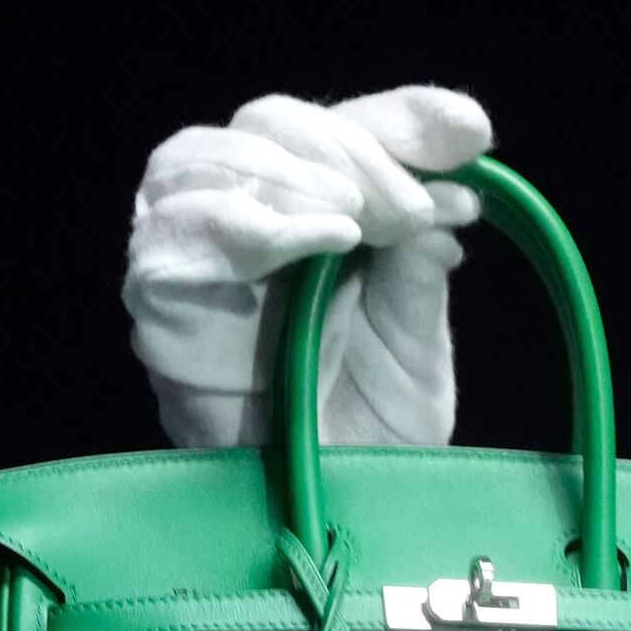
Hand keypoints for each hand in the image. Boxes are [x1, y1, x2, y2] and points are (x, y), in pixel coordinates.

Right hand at [121, 86, 493, 448]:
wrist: (341, 513)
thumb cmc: (375, 425)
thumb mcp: (419, 337)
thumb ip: (419, 260)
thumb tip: (452, 187)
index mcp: (315, 210)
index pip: (339, 128)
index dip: (401, 116)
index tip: (470, 132)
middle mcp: (244, 219)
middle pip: (265, 125)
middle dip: (350, 149)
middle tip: (414, 206)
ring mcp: (192, 262)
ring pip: (196, 160)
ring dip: (288, 172)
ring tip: (356, 219)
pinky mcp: (160, 314)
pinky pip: (168, 247)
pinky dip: (243, 227)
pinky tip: (315, 242)